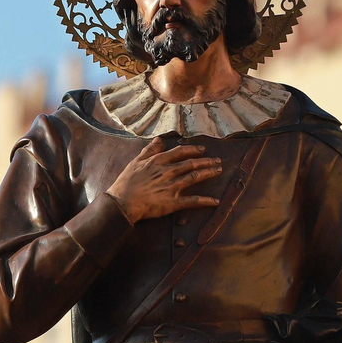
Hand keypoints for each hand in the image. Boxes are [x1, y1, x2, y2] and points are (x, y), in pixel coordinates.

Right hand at [105, 136, 222, 222]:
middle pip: (192, 164)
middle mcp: (169, 172)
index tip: (203, 149)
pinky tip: (215, 201)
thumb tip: (159, 140)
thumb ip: (149, 150)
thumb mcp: (135, 162)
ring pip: (195, 177)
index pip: (181, 152)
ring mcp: (172, 187)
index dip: (193, 150)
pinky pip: (192, 201)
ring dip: (209, 173)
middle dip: (207, 161)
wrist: (122, 202)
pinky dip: (205, 201)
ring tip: (218, 171)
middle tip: (218, 160)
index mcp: (159, 161)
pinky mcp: (173, 202)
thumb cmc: (126, 182)